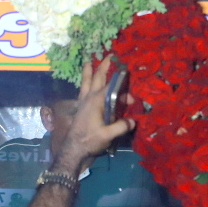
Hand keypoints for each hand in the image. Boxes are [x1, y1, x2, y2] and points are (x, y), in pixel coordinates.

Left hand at [53, 59, 133, 173]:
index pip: (112, 86)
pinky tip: (86, 83)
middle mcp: (89, 98)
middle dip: (103, 66)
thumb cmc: (90, 141)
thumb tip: (133, 121)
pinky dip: (85, 83)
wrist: (74, 150)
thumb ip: (121, 126)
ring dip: (88, 72)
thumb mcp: (108, 134)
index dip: (122, 83)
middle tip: (109, 56)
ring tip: (88, 62)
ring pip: (86, 82)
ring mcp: (83, 102)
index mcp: (96, 101)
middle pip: (96, 78)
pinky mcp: (81, 109)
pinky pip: (83, 91)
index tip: (129, 76)